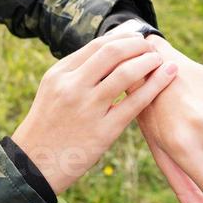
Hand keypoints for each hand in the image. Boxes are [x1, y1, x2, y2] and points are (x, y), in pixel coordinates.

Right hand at [10, 31, 179, 197]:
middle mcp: (72, 87)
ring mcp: (87, 109)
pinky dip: (155, 85)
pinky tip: (167, 76)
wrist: (35, 165)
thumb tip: (110, 48)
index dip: (123, 37)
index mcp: (59, 74)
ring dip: (149, 61)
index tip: (137, 38)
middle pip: (112, 51)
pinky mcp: (103, 131)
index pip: (97, 45)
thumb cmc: (50, 125)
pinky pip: (135, 103)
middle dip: (137, 44)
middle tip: (151, 47)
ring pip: (126, 73)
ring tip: (160, 60)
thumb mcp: (54, 91)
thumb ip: (78, 71)